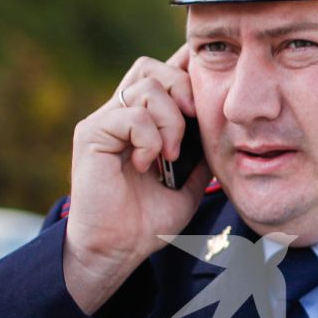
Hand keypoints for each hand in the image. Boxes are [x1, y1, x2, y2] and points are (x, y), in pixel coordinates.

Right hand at [63, 44, 208, 313]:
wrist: (118, 249)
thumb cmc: (149, 220)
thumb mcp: (190, 182)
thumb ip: (203, 151)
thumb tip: (226, 125)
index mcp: (142, 119)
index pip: (163, 73)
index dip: (186, 70)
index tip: (211, 89)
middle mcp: (118, 113)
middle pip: (151, 67)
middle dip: (182, 88)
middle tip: (194, 122)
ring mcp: (103, 121)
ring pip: (145, 86)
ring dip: (170, 120)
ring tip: (170, 155)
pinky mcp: (91, 135)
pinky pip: (130, 115)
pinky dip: (149, 138)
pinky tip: (147, 164)